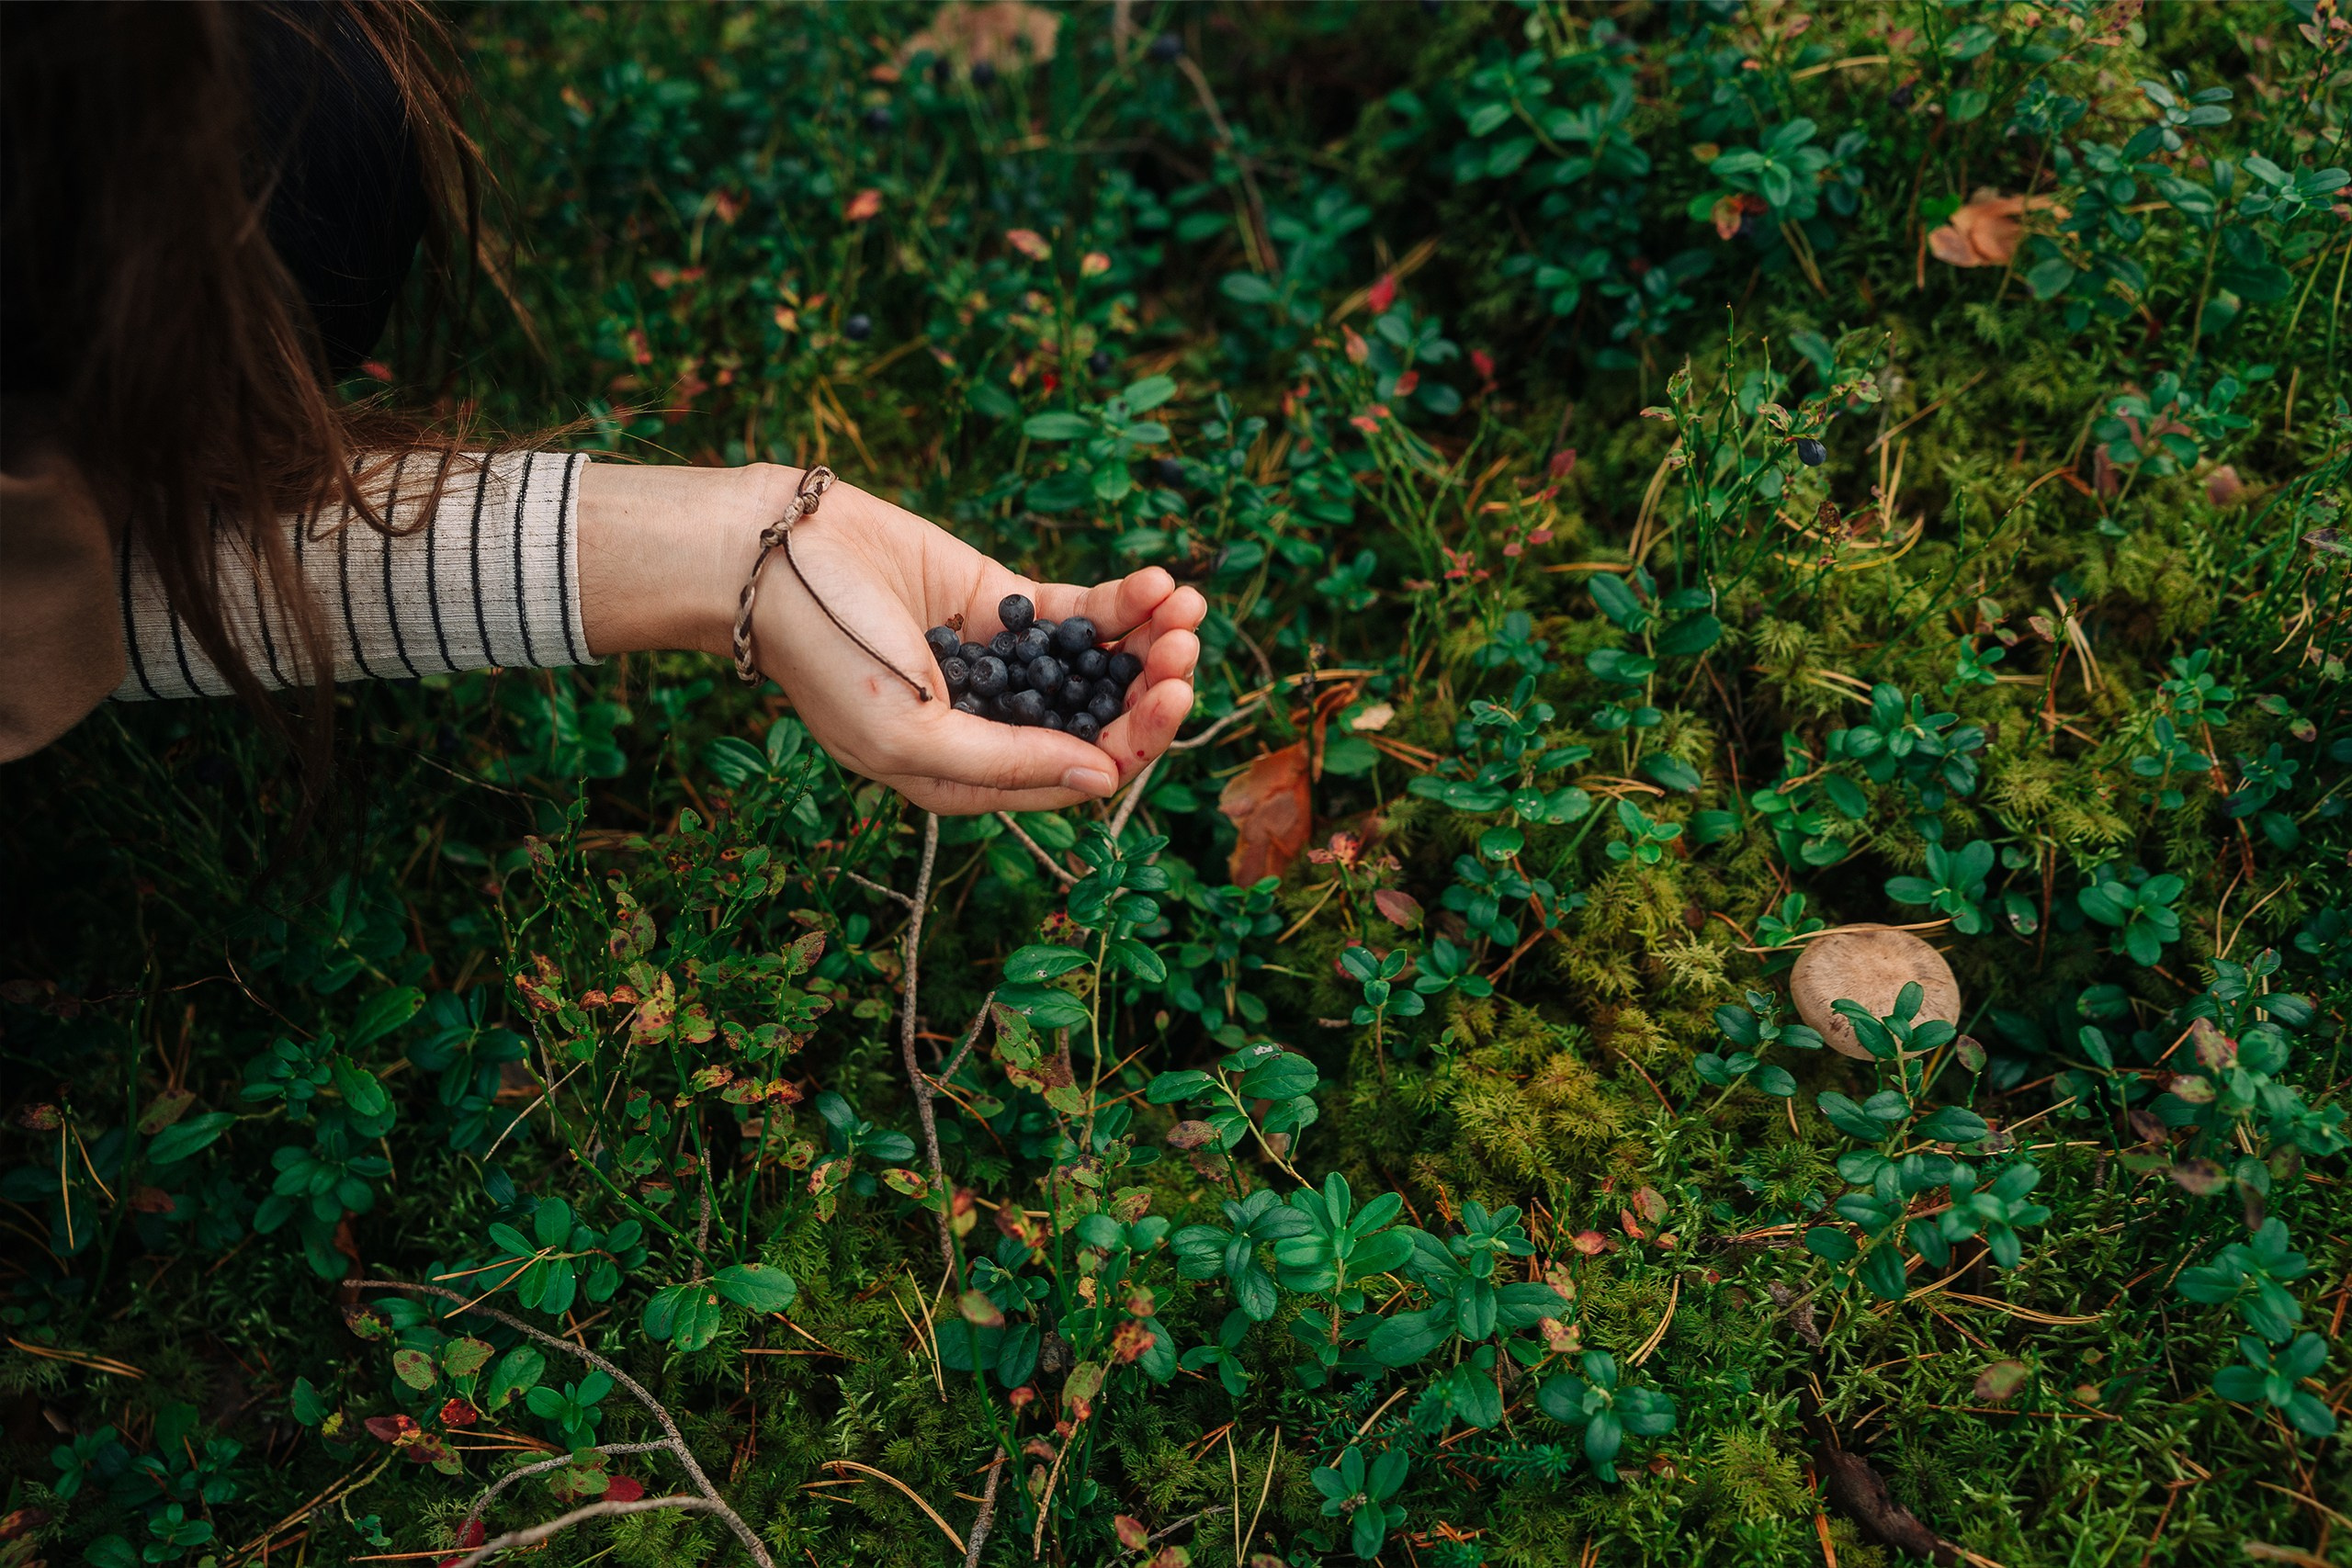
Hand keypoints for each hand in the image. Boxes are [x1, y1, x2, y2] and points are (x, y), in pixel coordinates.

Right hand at [577, 461, 1202, 814]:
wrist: (771, 558)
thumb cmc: (827, 656)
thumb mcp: (909, 735)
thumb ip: (1007, 762)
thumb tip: (1106, 781)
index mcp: (971, 777)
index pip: (1078, 775)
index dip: (1136, 742)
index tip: (1169, 698)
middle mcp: (998, 726)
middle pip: (1102, 720)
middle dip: (1153, 688)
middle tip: (1186, 650)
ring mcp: (1006, 664)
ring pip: (1102, 666)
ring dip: (1151, 641)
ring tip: (1184, 606)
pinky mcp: (1003, 603)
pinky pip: (1080, 612)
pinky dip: (1123, 602)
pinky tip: (1157, 582)